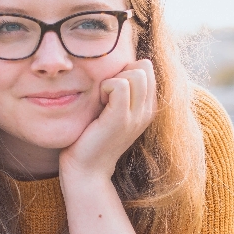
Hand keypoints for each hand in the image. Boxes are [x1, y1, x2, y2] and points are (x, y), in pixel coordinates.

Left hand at [59, 59, 156, 181]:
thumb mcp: (110, 109)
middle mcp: (147, 111)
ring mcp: (137, 115)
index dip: (125, 70)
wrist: (86, 169)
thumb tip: (117, 64)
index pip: (146, 67)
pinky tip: (98, 103)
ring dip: (113, 80)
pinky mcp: (121, 119)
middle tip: (105, 95)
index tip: (110, 91)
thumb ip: (119, 89)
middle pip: (144, 66)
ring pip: (136, 72)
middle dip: (121, 72)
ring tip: (102, 100)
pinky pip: (120, 85)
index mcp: (147, 107)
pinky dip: (105, 87)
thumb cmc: (92, 136)